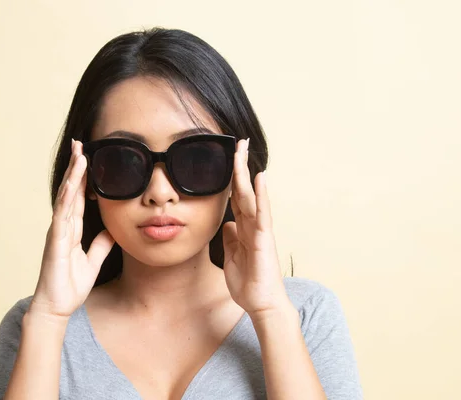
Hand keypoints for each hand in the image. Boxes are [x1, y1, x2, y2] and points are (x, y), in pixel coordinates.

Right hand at [30, 139, 114, 318]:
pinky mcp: (55, 241)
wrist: (56, 307)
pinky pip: (62, 214)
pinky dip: (67, 197)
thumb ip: (102, 243)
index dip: (84, 177)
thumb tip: (113, 229)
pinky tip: (73, 182)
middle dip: (76, 167)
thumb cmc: (70, 285)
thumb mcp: (93, 260)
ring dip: (73, 175)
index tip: (88, 157)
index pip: (79, 197)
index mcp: (72, 229)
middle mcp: (63, 226)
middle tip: (80, 143)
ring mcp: (58, 231)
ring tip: (78, 153)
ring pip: (66, 197)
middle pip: (71, 190)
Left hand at [222, 139, 290, 315]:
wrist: (261, 304)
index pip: (236, 198)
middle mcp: (253, 225)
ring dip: (247, 174)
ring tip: (244, 152)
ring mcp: (260, 231)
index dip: (231, 179)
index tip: (229, 158)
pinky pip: (262, 215)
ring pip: (252, 197)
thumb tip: (227, 224)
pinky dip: (261, 196)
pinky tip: (260, 179)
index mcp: (244, 229)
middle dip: (240, 167)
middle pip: (244, 191)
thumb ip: (229, 239)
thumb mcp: (231, 257)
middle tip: (238, 143)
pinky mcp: (264, 241)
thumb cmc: (249, 282)